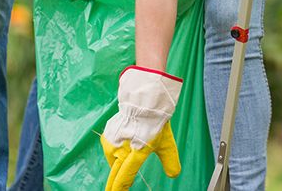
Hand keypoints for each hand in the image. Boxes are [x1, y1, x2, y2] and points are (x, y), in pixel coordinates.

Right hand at [101, 66, 182, 190]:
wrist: (143, 100)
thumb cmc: (156, 123)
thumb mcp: (166, 144)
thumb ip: (170, 161)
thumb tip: (174, 175)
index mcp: (137, 152)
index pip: (125, 175)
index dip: (120, 187)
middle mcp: (122, 148)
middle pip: (115, 173)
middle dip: (113, 186)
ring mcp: (113, 141)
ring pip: (113, 161)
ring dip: (117, 164)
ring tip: (125, 158)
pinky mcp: (107, 135)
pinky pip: (109, 149)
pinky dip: (114, 151)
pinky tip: (121, 146)